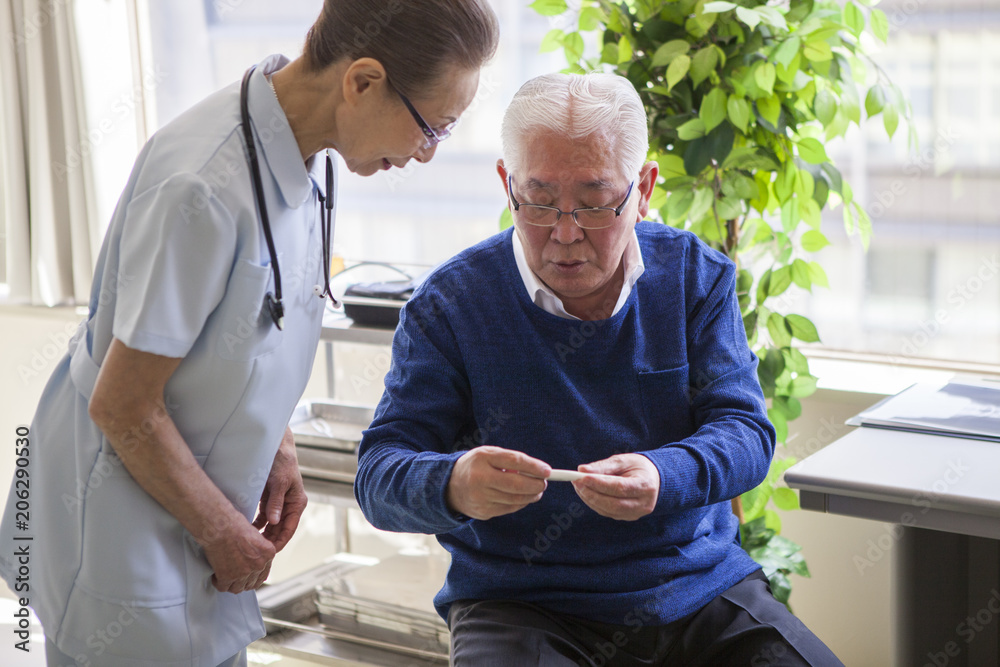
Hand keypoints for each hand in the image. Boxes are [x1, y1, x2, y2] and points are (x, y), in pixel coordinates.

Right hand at [202, 517, 275, 592]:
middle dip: (242, 581)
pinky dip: (218, 582)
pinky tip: (216, 576)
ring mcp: (243, 573)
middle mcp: (258, 565)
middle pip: (251, 583)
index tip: (246, 576)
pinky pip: (223, 587)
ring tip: (225, 577)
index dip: (253, 576)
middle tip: (234, 577)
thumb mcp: (254, 536)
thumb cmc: (234, 524)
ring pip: (237, 588)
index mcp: (268, 554)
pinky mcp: (227, 577)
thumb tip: (254, 560)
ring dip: (231, 584)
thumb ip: (258, 551)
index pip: (262, 575)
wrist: (220, 526)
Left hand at [252, 427, 307, 551]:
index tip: (269, 553)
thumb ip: (275, 503)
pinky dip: (256, 524)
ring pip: (271, 525)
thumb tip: (274, 522)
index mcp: (297, 503)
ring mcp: (278, 503)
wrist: (276, 447)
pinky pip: (263, 517)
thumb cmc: (282, 462)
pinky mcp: (268, 500)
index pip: (289, 529)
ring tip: (250, 545)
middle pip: (280, 530)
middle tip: (255, 552)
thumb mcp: (279, 483)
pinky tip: (247, 530)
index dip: (280, 542)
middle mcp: (289, 506)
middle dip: (269, 541)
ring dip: (262, 535)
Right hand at [446, 446, 549, 519]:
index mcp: (482, 459)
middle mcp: (479, 479)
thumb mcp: (488, 455)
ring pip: (515, 499)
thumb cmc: (476, 466)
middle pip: (515, 484)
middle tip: (544, 483)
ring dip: (531, 495)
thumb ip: (510, 460)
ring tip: (537, 490)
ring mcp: (480, 498)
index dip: (533, 467)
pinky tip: (525, 498)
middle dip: (535, 485)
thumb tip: (537, 471)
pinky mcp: (483, 512)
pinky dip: (521, 503)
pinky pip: (509, 508)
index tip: (547, 471)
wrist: (449, 487)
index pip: (513, 461)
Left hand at [571, 453, 659, 520]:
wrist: (653, 480)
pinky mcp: (628, 517)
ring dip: (590, 499)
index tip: (582, 477)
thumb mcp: (623, 460)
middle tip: (576, 482)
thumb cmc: (637, 467)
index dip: (599, 484)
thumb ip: (603, 466)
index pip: (620, 487)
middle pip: (614, 503)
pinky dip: (594, 503)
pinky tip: (586, 493)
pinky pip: (608, 513)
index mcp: (645, 485)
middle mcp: (644, 503)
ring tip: (579, 486)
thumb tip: (582, 470)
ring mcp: (636, 513)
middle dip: (592, 494)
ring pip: (609, 510)